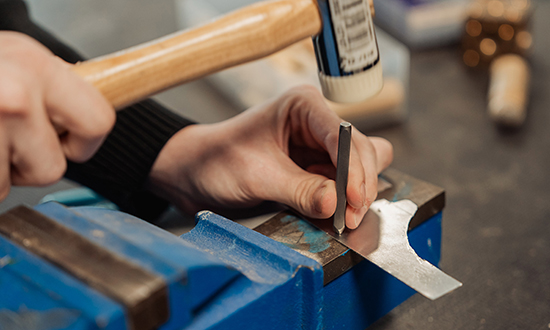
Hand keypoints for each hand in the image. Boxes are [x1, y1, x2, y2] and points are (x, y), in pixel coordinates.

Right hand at [0, 32, 114, 199]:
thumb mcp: (16, 60)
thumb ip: (54, 90)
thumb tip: (86, 122)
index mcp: (37, 67)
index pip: (98, 122)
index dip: (84, 142)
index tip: (66, 141)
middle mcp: (14, 94)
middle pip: (51, 169)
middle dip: (29, 165)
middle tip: (5, 140)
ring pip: (7, 186)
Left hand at [148, 85, 392, 228]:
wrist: (197, 174)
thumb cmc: (217, 160)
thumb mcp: (257, 176)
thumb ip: (299, 190)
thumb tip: (336, 203)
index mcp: (302, 106)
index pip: (342, 134)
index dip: (353, 169)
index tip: (353, 200)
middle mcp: (317, 122)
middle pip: (360, 151)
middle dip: (357, 185)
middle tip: (348, 218)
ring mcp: (320, 146)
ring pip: (359, 167)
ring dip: (355, 193)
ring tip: (341, 217)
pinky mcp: (317, 168)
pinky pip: (344, 184)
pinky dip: (343, 200)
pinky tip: (331, 213)